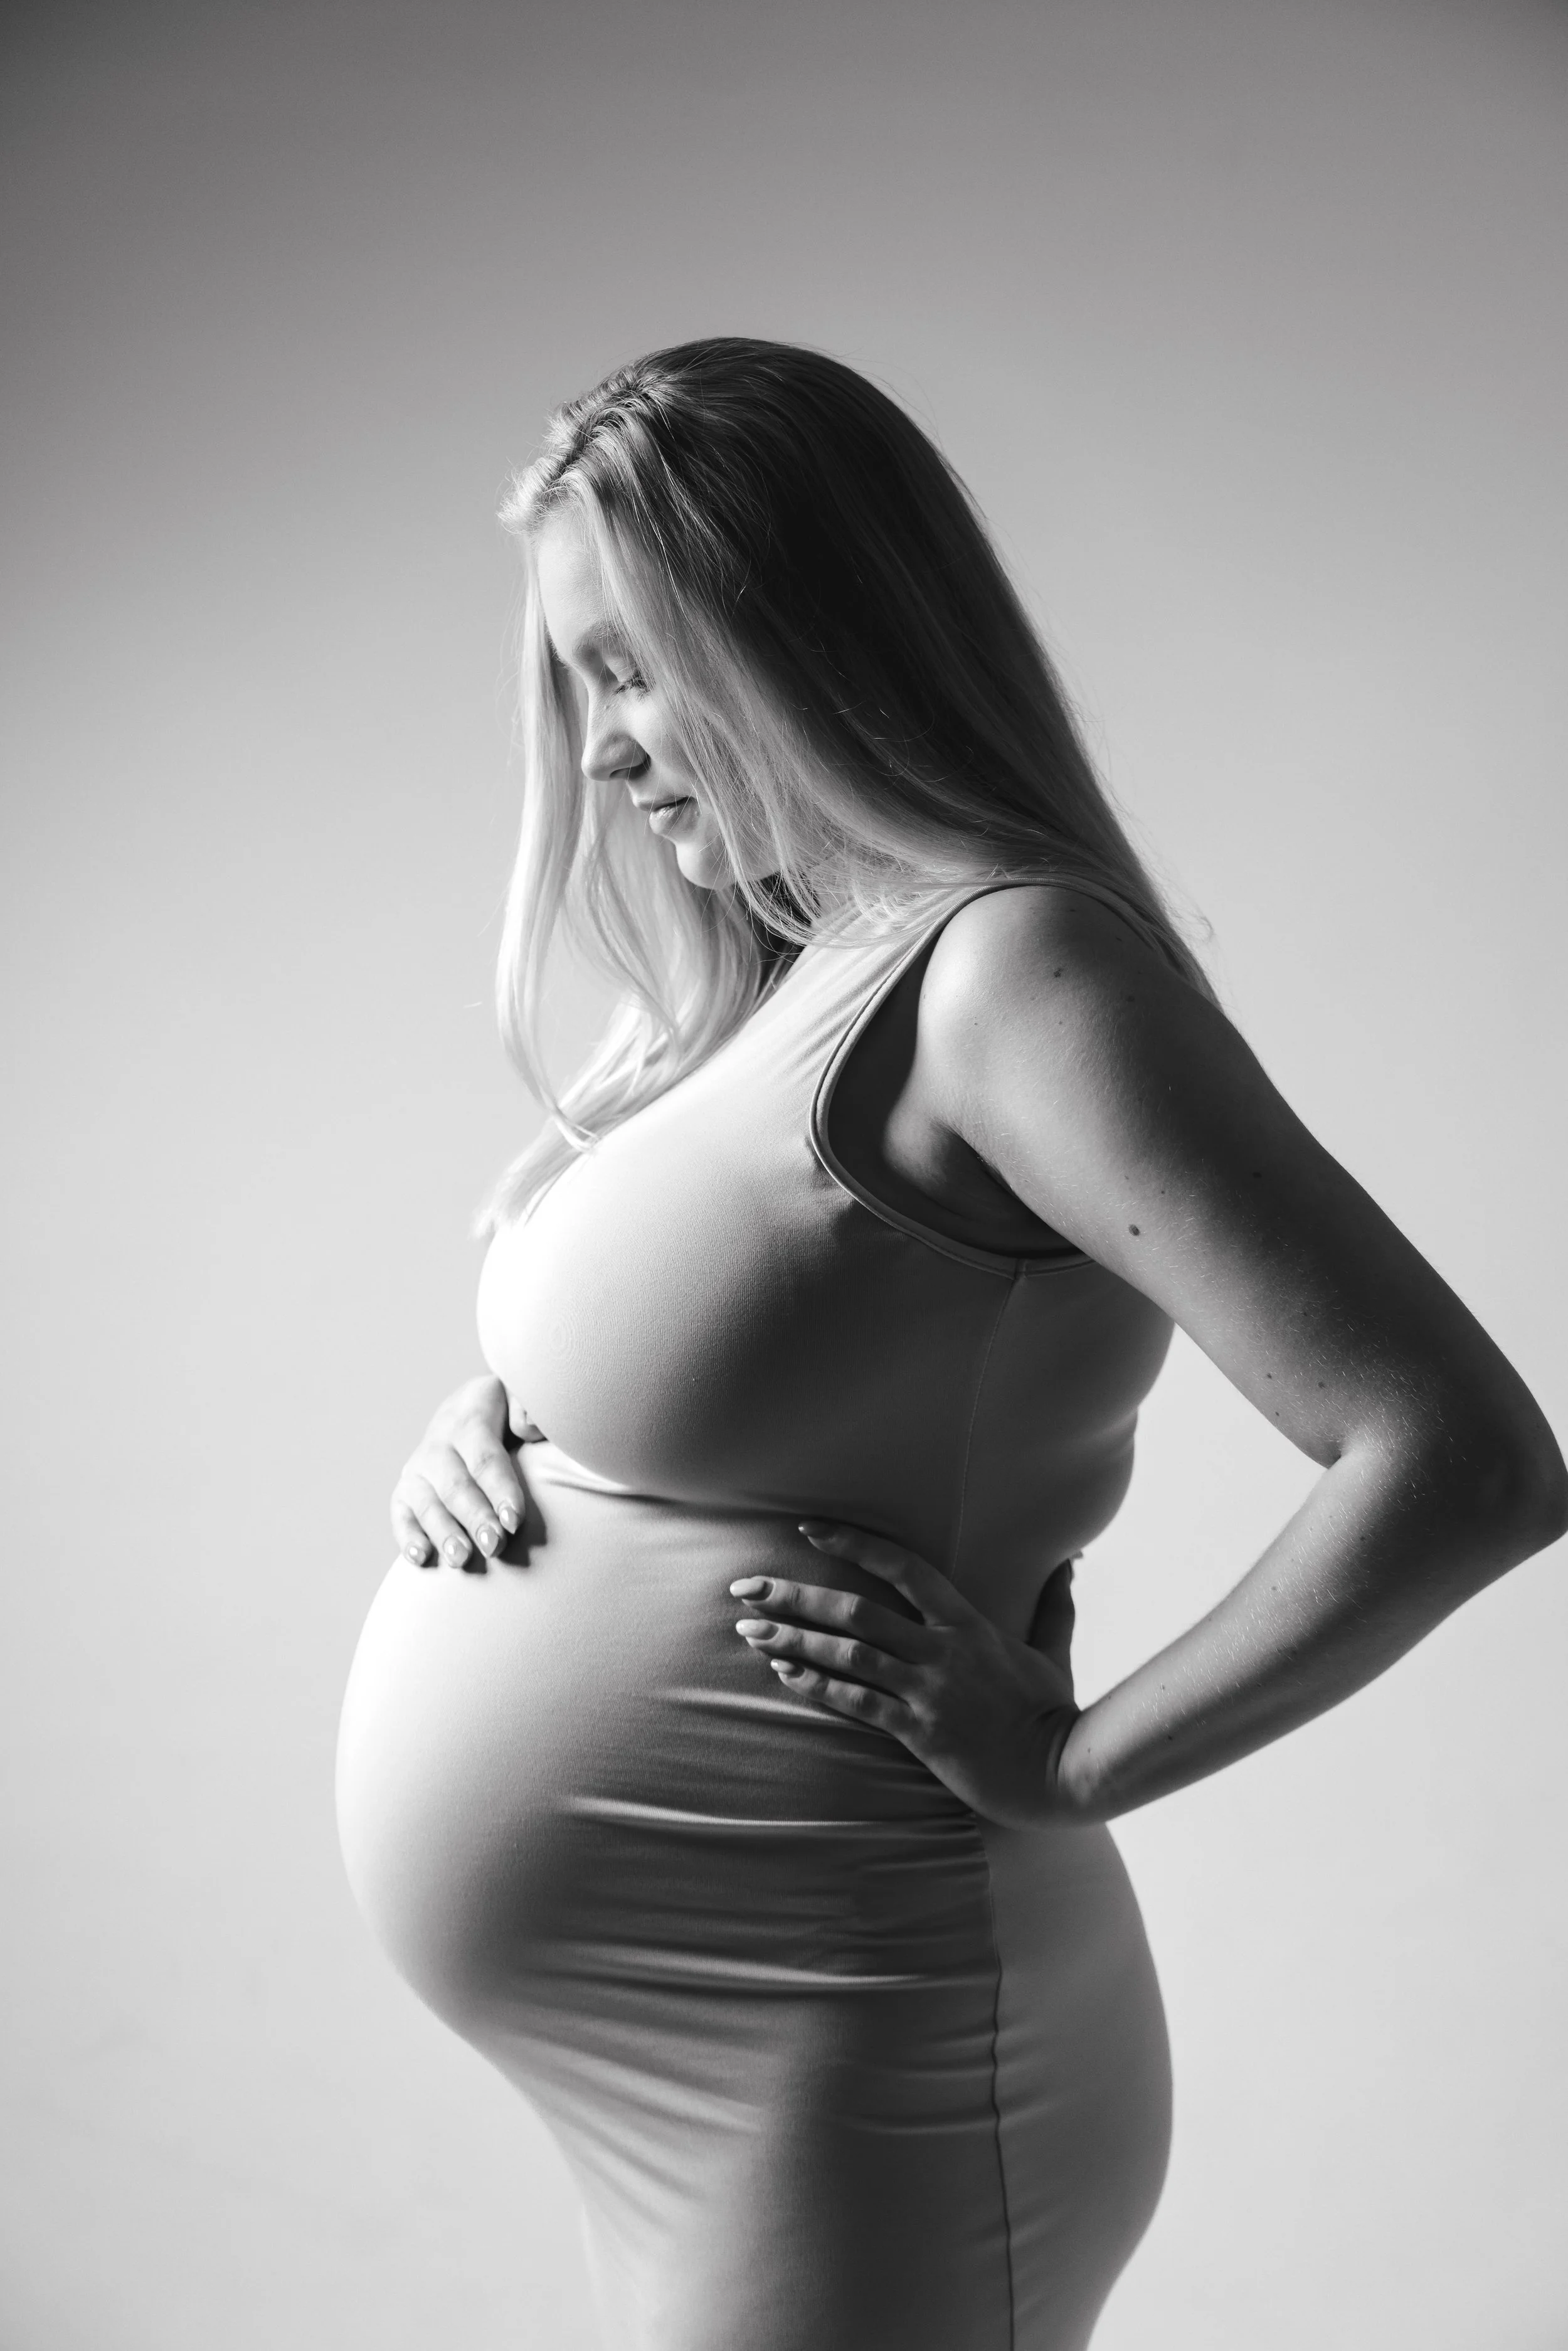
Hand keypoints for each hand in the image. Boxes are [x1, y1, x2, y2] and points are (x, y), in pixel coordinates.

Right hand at [390, 1373, 537, 1570]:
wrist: (467, 1407)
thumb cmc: (507, 1410)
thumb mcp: (520, 1394)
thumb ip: (528, 1405)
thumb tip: (530, 1427)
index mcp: (470, 1417)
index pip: (484, 1457)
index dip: (499, 1489)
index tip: (514, 1520)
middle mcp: (438, 1443)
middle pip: (455, 1485)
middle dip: (475, 1518)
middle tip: (494, 1546)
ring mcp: (418, 1468)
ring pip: (426, 1502)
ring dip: (443, 1533)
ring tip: (461, 1559)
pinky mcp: (405, 1489)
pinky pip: (401, 1513)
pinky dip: (408, 1537)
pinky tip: (420, 1559)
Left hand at [730, 1522, 1093, 1828]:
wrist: (1058, 1774)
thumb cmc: (1053, 1711)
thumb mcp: (1053, 1651)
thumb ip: (1053, 1604)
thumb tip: (1070, 1562)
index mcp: (968, 1622)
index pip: (904, 1566)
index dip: (854, 1543)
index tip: (809, 1528)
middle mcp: (941, 1650)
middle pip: (856, 1610)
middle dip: (796, 1594)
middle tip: (746, 1585)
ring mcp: (927, 1691)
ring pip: (847, 1654)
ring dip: (793, 1638)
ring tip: (748, 1628)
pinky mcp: (918, 1732)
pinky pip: (857, 1703)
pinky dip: (817, 1685)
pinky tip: (784, 1672)